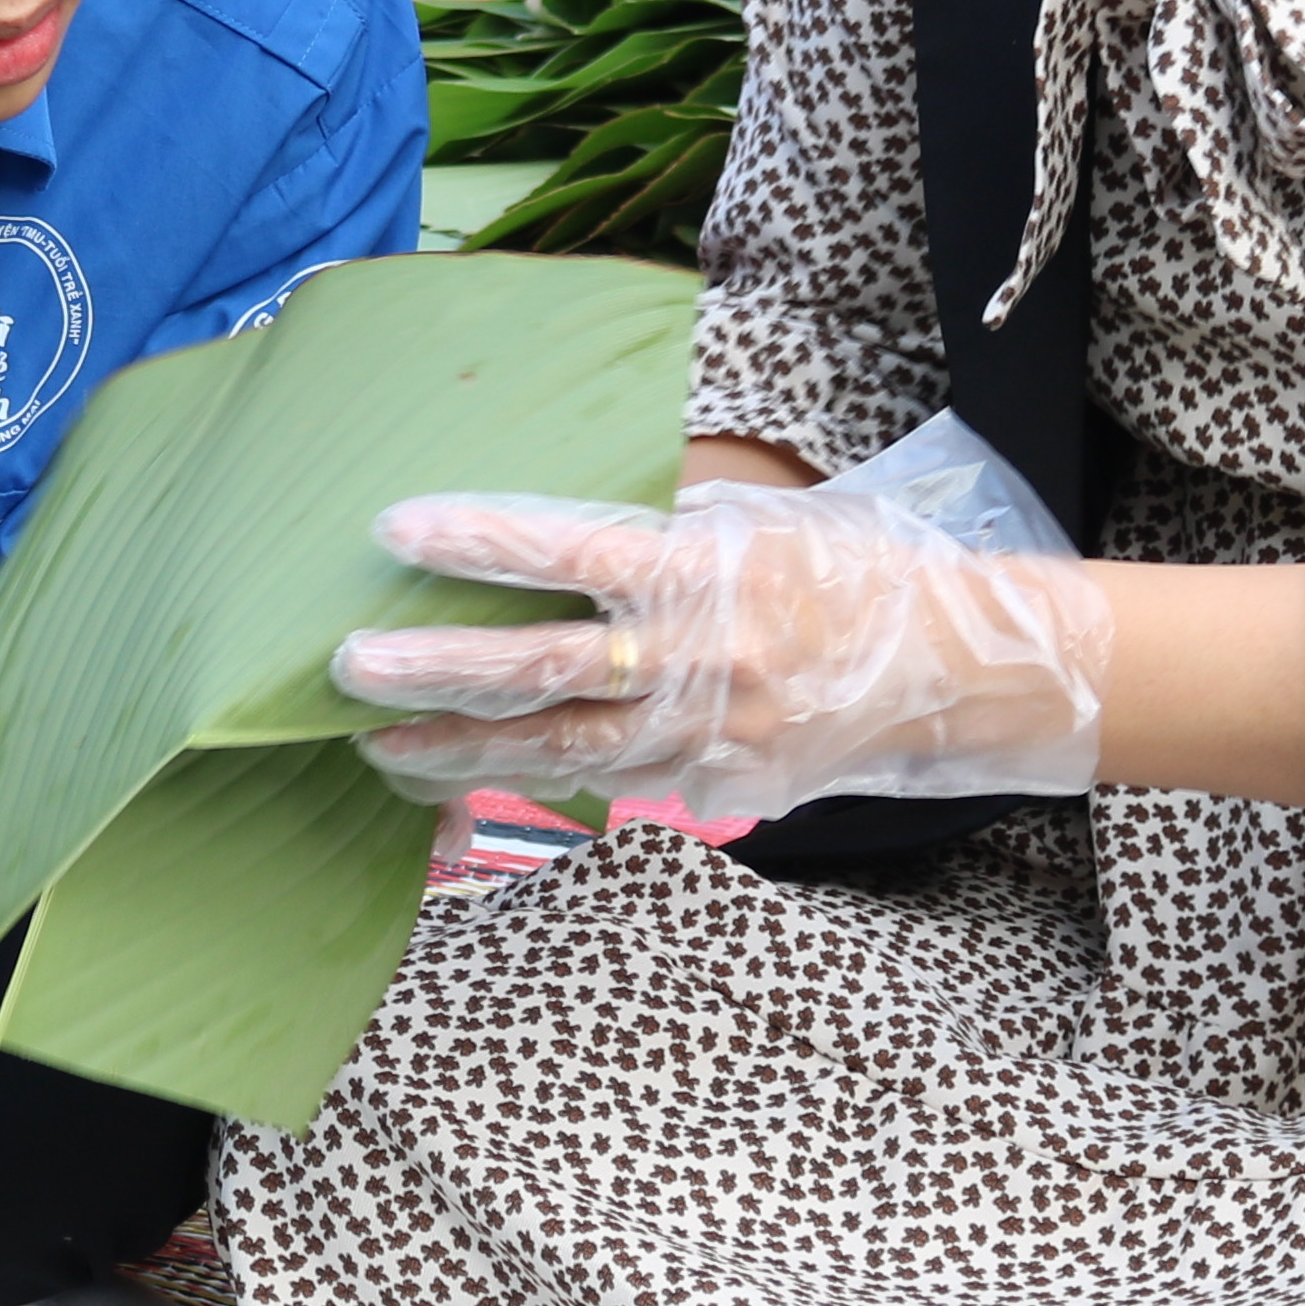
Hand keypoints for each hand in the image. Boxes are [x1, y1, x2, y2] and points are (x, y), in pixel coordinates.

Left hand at [328, 463, 1114, 823]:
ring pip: (559, 746)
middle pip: (546, 669)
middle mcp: (701, 658)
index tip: (395, 529)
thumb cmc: (849, 571)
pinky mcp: (712, 782)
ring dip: (460, 746)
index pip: (572, 550)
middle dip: (439, 670)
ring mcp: (706, 733)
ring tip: (375, 739)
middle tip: (347, 665)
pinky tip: (459, 773)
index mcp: (708, 570)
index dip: (481, 542)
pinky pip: (604, 781)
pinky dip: (527, 777)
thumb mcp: (760, 523)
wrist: (957, 668)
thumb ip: (662, 528)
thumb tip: (558, 532)